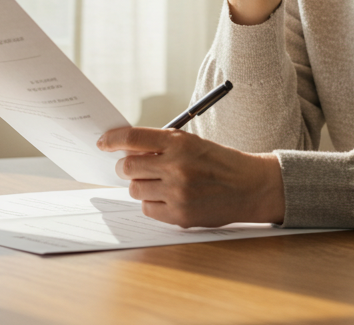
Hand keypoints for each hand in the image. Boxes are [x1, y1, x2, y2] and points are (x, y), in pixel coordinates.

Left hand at [97, 126, 284, 227]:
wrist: (250, 186)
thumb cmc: (219, 162)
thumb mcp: (192, 143)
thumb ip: (160, 145)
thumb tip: (124, 150)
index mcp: (179, 143)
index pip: (132, 138)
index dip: (112, 139)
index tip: (103, 142)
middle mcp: (177, 167)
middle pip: (127, 167)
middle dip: (125, 166)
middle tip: (133, 167)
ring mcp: (178, 193)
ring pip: (135, 189)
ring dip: (140, 185)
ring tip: (158, 183)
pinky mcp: (180, 215)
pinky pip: (147, 209)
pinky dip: (152, 203)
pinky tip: (168, 197)